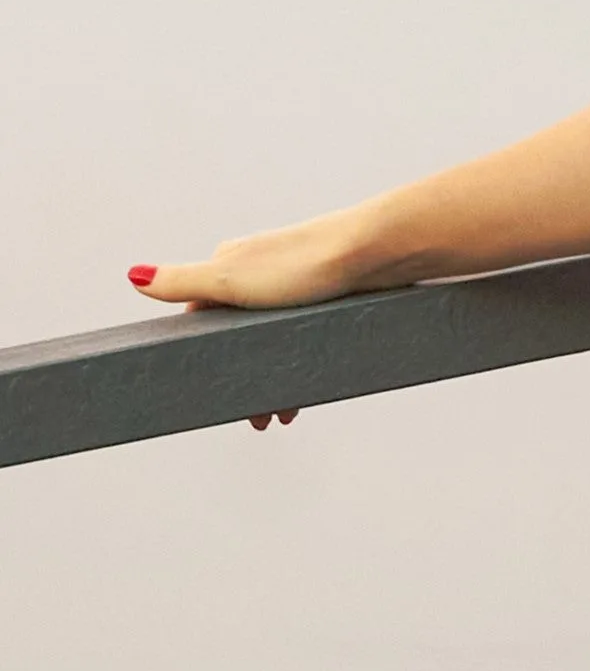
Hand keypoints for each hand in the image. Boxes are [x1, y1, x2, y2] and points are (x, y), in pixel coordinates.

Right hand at [125, 215, 370, 428]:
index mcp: (229, 265)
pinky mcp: (327, 297)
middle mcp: (259, 273)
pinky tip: (307, 390)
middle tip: (253, 418)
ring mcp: (294, 286)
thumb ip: (182, 282)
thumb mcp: (231, 278)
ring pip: (274, 342)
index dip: (202, 357)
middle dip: (242, 377)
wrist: (375, 252)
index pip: (200, 318)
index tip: (207, 393)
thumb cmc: (303, 264)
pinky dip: (301, 367)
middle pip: (239, 336)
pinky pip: (305, 341)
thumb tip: (133, 276)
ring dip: (273, 379)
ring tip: (279, 415)